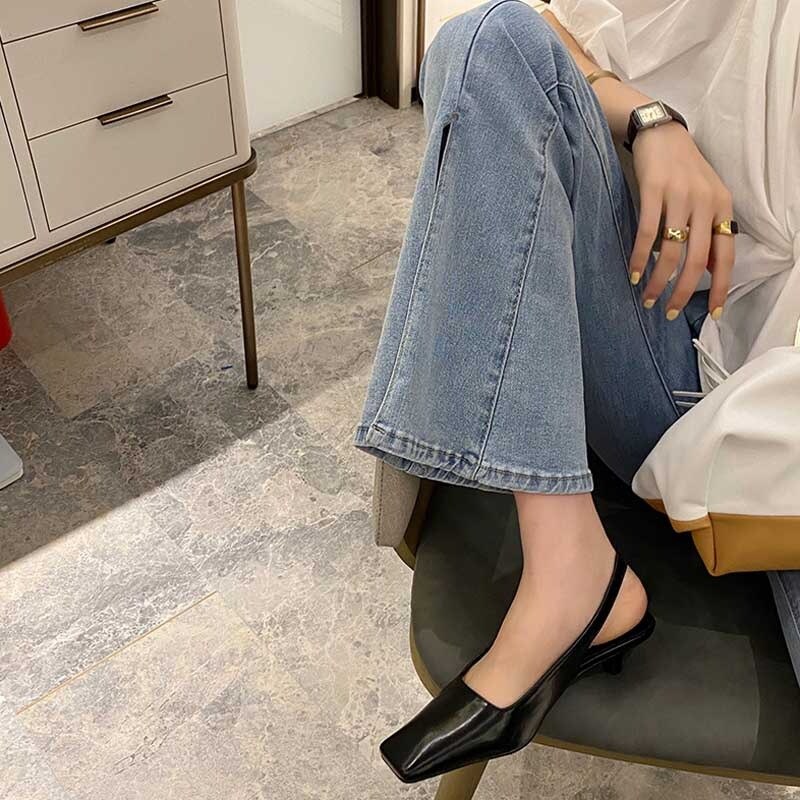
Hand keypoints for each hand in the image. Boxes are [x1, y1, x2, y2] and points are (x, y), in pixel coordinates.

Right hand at [629, 121, 733, 319]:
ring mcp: (680, 196)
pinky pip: (647, 233)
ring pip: (671, 251)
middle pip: (697, 260)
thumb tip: (707, 270)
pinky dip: (640, 258)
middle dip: (683, 292)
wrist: (660, 132)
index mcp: (723, 206)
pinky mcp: (653, 190)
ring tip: (647, 297)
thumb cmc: (681, 169)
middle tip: (668, 311)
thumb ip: (708, 230)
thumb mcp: (705, 197)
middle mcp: (706, 202)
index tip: (714, 312)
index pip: (726, 255)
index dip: (721, 287)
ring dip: (658, 280)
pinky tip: (634, 274)